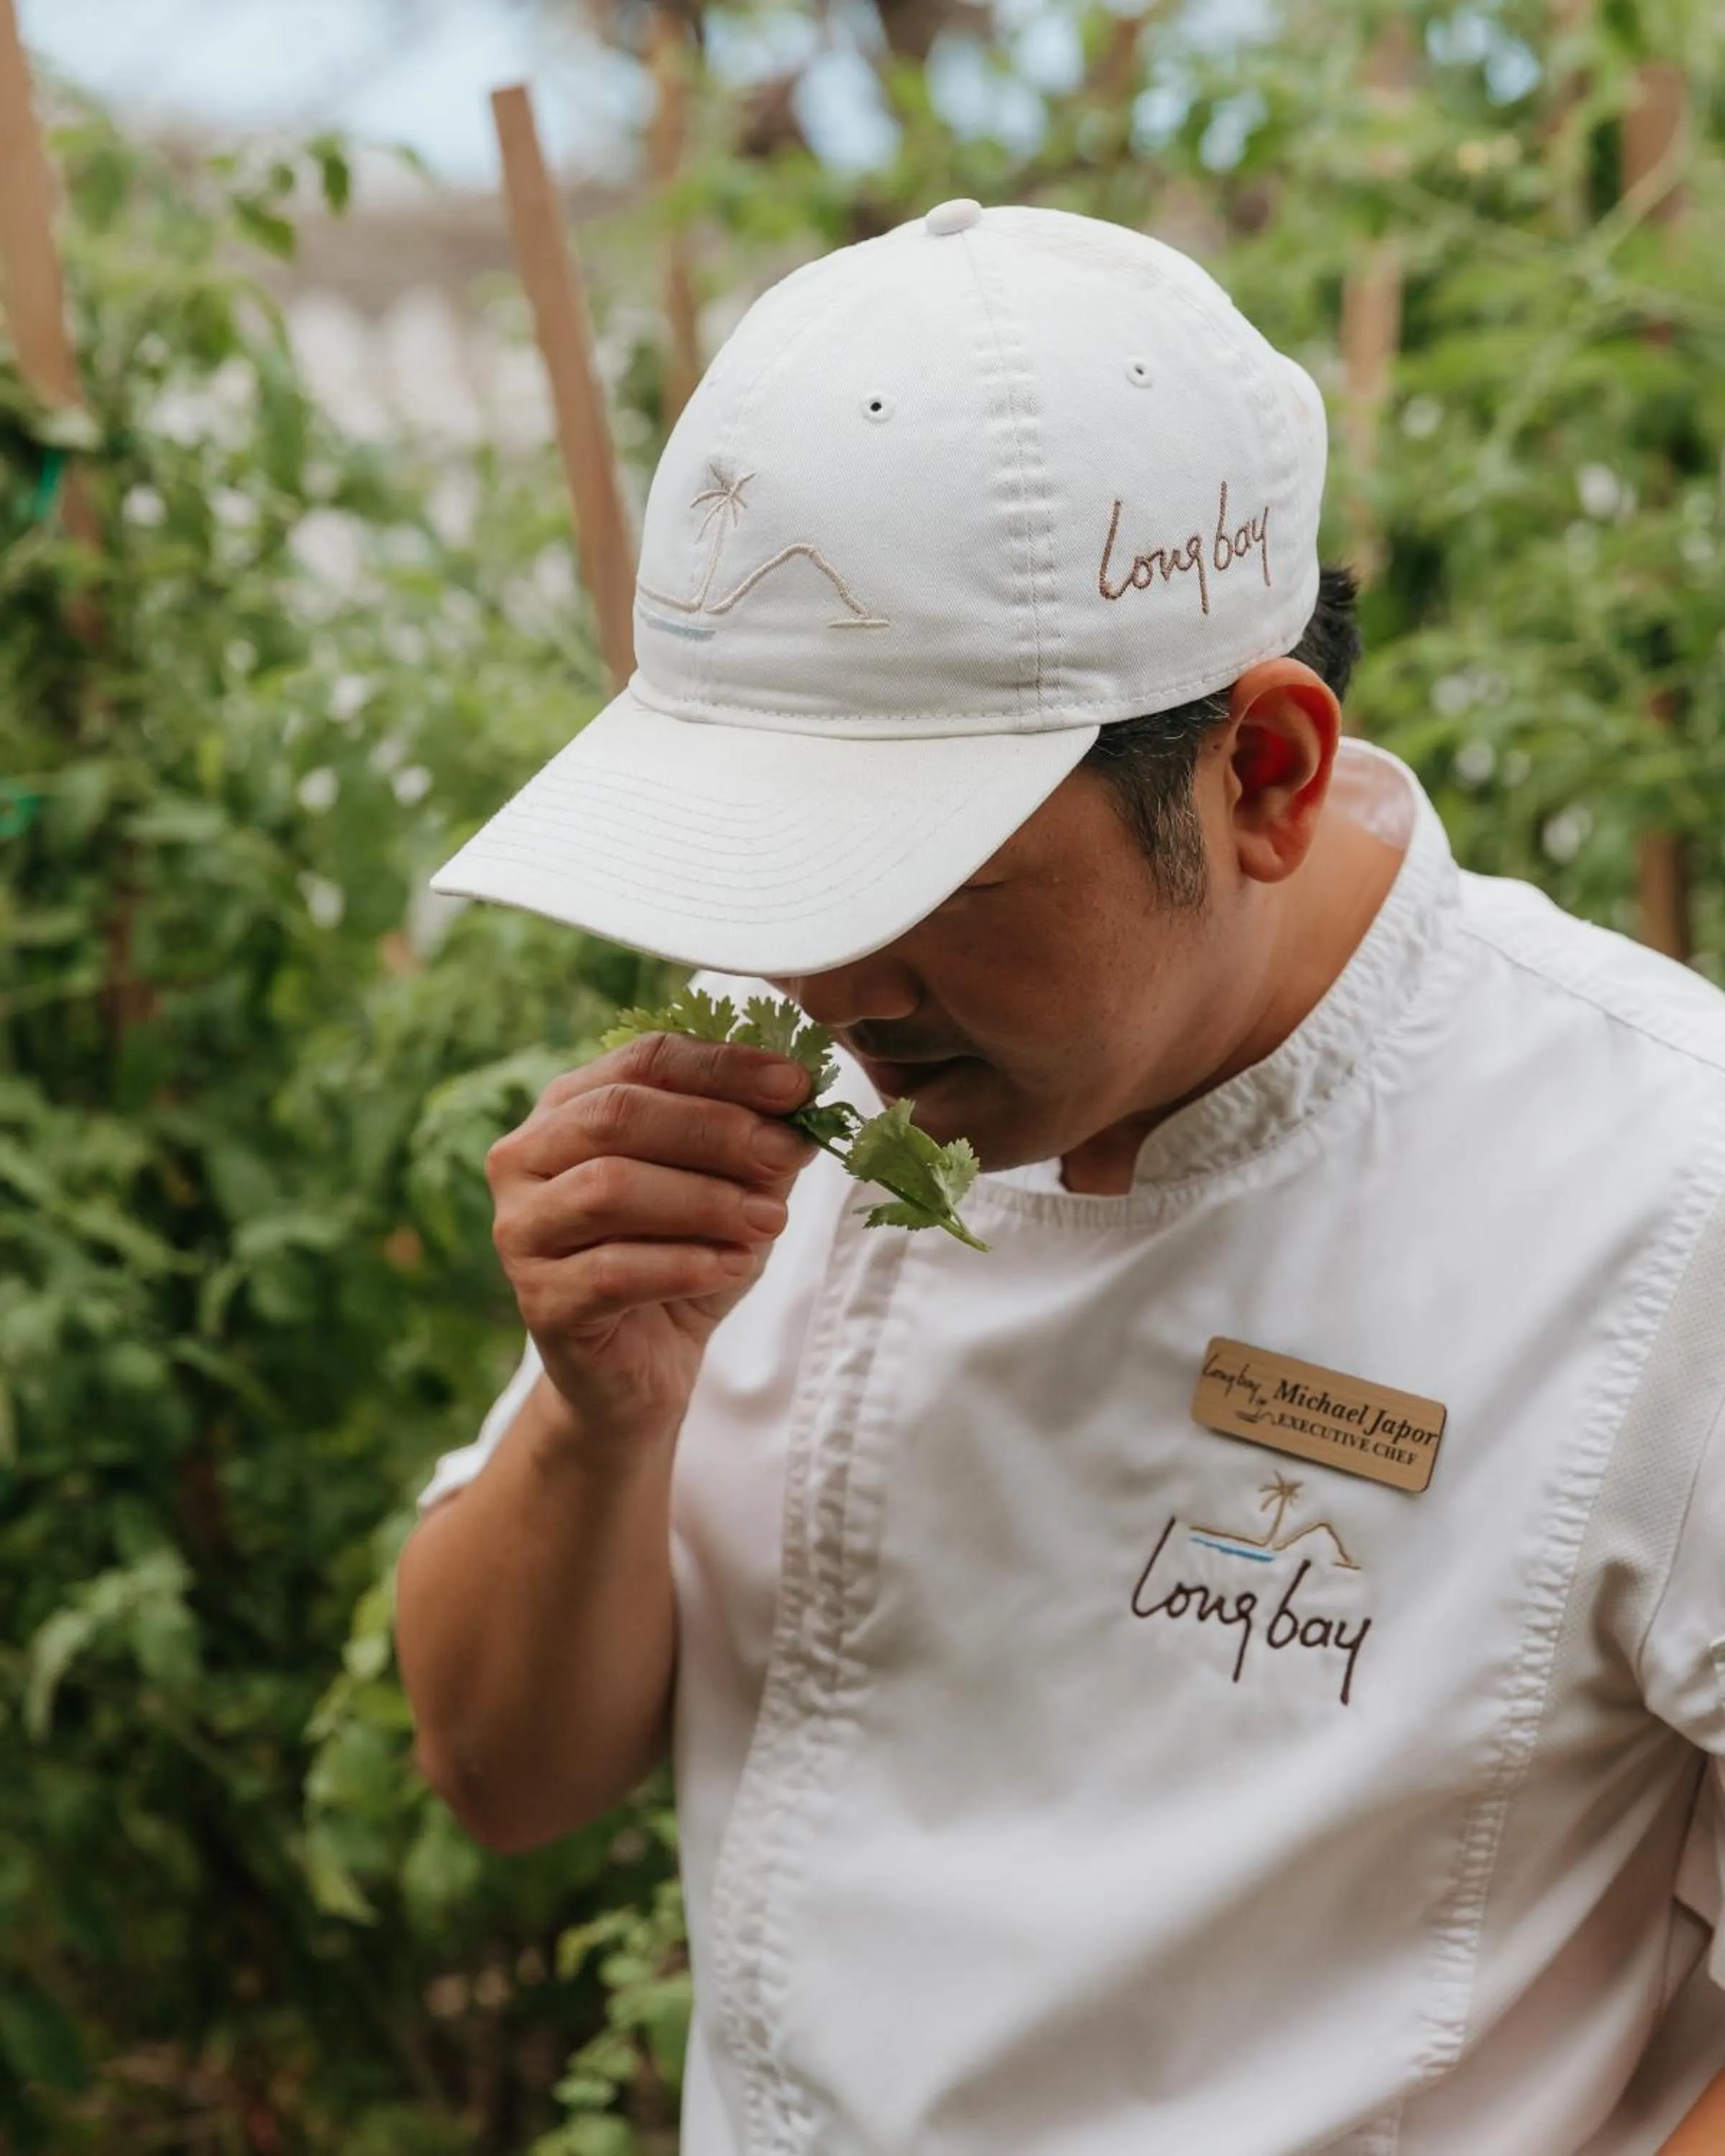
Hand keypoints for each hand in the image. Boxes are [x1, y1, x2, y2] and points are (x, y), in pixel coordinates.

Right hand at [486, 1031, 815, 1451]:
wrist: (640, 1369)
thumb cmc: (681, 1259)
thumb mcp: (730, 1188)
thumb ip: (754, 1141)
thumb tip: (799, 1102)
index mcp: (569, 1107)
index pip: (645, 1059)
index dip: (724, 1066)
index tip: (797, 1084)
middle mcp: (526, 1157)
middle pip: (618, 1115)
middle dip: (716, 1129)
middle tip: (787, 1152)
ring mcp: (522, 1230)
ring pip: (609, 1188)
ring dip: (705, 1200)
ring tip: (771, 1220)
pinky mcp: (539, 1300)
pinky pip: (612, 1270)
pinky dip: (685, 1264)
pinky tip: (734, 1266)